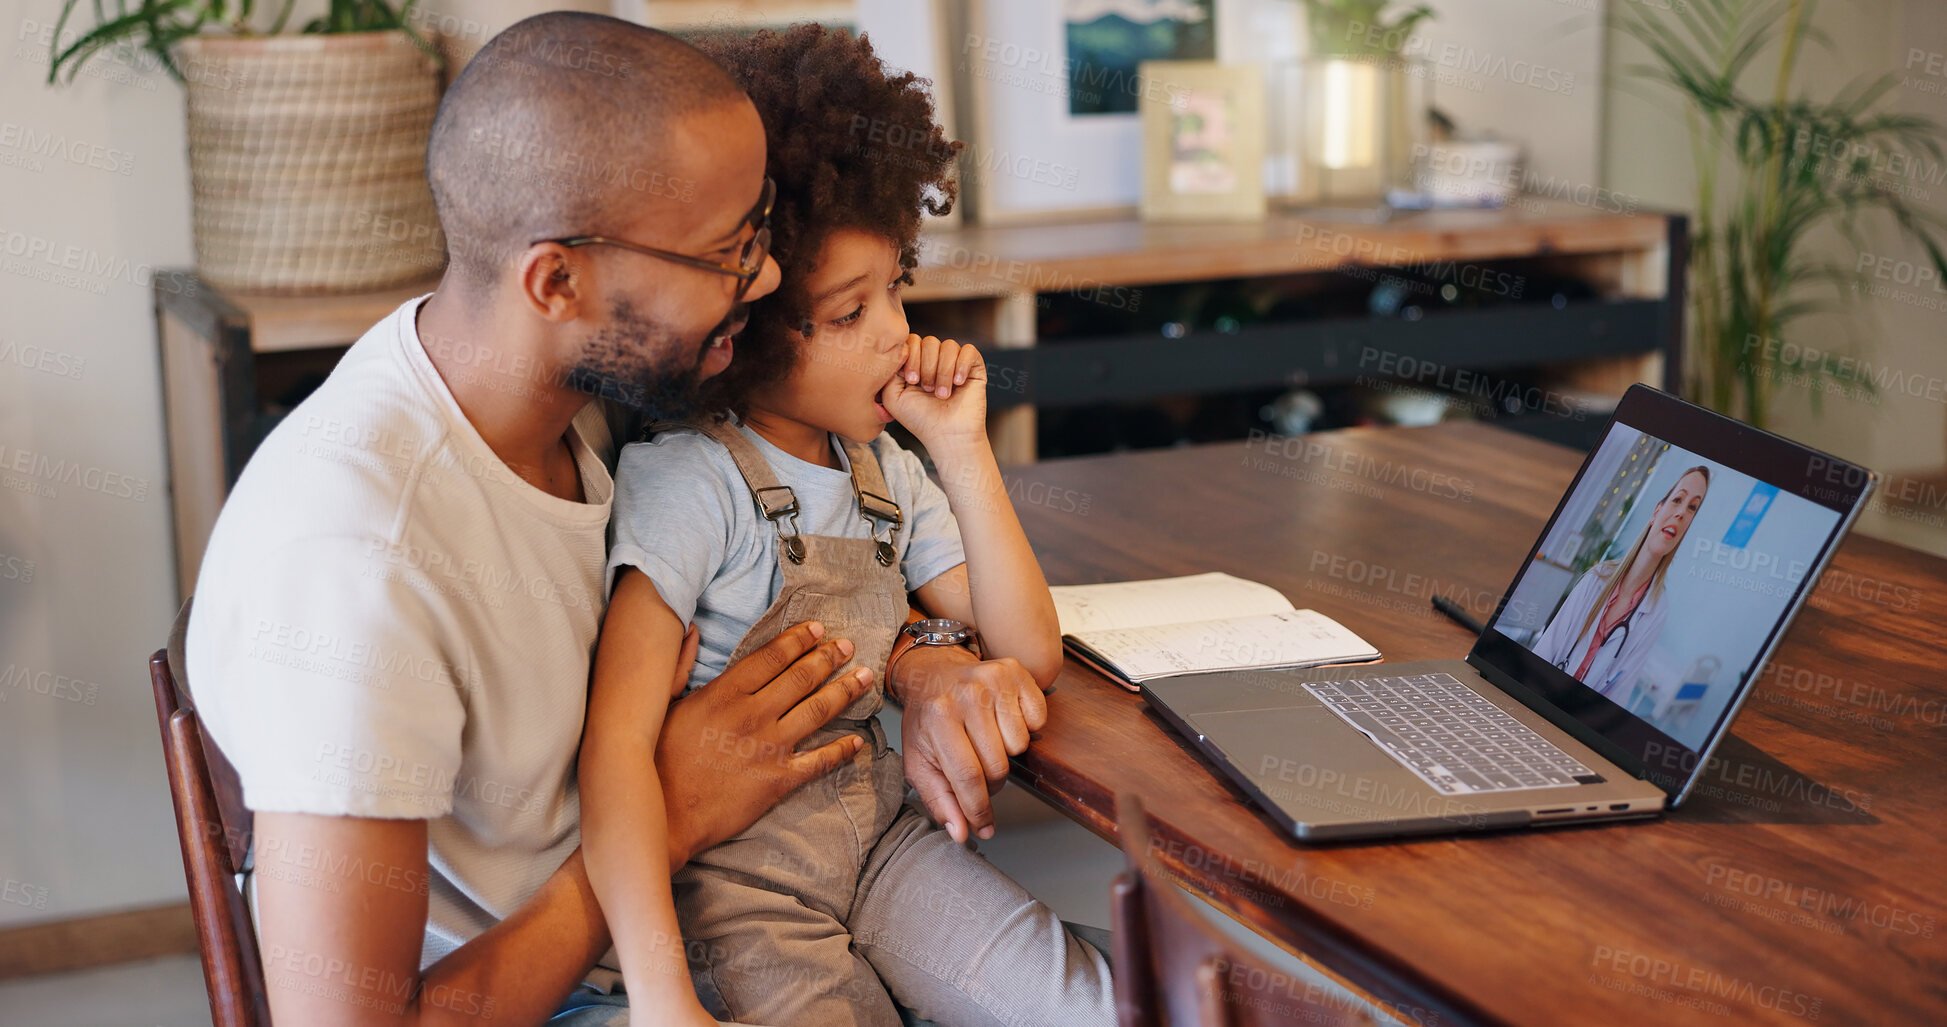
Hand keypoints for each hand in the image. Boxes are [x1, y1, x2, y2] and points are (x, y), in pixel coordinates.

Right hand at [656, 621, 875, 865]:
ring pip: (817, 711)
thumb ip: (680, 666)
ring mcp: (769, 748)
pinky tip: (857, 741)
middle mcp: (752, 715)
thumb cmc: (656, 761)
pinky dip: (841, 750)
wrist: (663, 816)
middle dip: (828, 658)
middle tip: (848, 646)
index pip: (770, 657)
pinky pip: (819, 762)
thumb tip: (689, 630)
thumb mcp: (662, 706)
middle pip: (800, 678)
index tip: (817, 628)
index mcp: (724, 693)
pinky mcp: (778, 781)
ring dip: (844, 692)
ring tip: (864, 677)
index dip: (798, 640)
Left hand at [879, 334, 987, 450]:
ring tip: (943, 394)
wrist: (947, 436)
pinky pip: (969, 351)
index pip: (912, 341)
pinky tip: (958, 383)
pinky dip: (962, 365)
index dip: (911, 356)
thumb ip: (889, 370)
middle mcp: (936, 360)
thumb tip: (900, 349)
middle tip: (928, 390)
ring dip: (943, 371)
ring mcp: (955, 362)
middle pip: (930, 341)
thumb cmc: (920, 420)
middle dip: (927, 366)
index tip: (911, 381)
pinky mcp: (974, 368)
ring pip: (949, 345)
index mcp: (916, 363)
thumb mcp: (892, 396)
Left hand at [893, 645, 1047, 842]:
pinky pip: (1037, 719)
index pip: (968, 777)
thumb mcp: (919, 761)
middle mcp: (967, 695)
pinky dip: (1025, 727)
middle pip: (998, 765)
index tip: (983, 827)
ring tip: (987, 739)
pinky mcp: (1015, 672)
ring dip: (1006, 752)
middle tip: (977, 769)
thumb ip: (938, 800)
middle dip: (990, 781)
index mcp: (939, 718)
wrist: (932, 672)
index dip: (978, 809)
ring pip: (1020, 744)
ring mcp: (994, 680)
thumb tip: (962, 834)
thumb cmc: (926, 720)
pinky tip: (1002, 720)